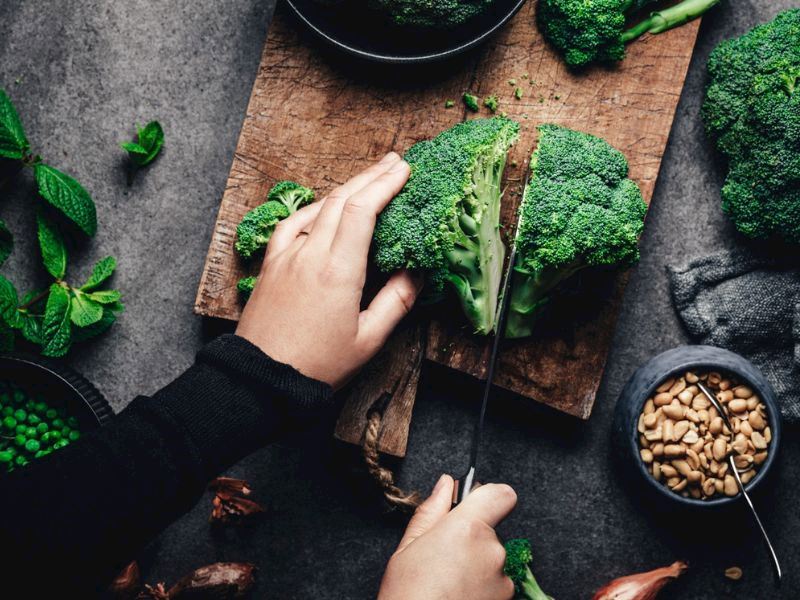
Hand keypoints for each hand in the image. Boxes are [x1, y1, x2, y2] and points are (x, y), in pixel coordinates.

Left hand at [236, 153, 421, 388]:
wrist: (261, 380)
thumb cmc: (317, 366)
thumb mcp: (368, 340)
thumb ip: (396, 301)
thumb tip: (416, 272)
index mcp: (338, 271)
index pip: (362, 210)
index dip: (385, 184)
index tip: (404, 170)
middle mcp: (309, 255)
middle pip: (341, 199)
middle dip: (371, 175)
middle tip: (395, 161)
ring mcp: (286, 257)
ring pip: (317, 207)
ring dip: (345, 188)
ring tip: (368, 178)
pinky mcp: (271, 265)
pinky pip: (292, 224)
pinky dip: (312, 208)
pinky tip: (323, 207)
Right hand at [378, 476, 516, 599]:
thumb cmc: (407, 596)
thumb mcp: (408, 547)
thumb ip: (432, 511)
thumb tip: (446, 484)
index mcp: (468, 528)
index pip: (501, 495)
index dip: (488, 498)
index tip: (474, 508)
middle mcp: (492, 551)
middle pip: (491, 533)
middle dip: (472, 541)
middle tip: (443, 560)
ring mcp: (503, 582)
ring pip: (493, 562)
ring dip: (477, 569)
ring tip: (448, 586)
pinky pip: (497, 587)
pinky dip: (481, 591)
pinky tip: (457, 598)